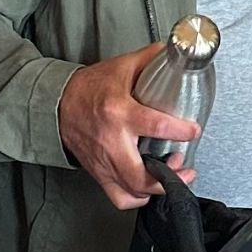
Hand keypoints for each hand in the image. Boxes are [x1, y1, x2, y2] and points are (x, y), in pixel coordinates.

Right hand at [58, 47, 200, 211]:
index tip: (193, 130)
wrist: (57, 104)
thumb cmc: (89, 87)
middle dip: (171, 177)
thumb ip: (150, 59)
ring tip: (173, 175)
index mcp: (120, 113)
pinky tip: (150, 188)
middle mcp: (112, 142)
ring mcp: (104, 162)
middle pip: (143, 176)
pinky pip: (120, 198)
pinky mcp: (99, 173)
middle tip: (186, 166)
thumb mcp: (122, 67)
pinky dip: (138, 198)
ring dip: (158, 189)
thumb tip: (176, 52)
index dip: (181, 131)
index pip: (156, 127)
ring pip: (133, 191)